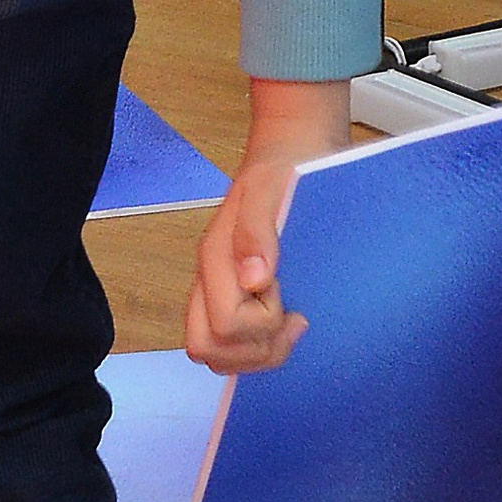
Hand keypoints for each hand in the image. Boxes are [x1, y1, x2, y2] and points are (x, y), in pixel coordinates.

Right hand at [183, 78, 352, 376]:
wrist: (291, 148)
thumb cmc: (283, 169)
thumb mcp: (273, 189)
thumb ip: (257, 232)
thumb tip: (253, 280)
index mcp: (216, 257)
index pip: (221, 325)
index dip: (257, 326)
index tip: (288, 300)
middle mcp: (213, 280)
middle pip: (208, 349)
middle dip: (254, 351)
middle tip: (293, 321)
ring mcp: (223, 288)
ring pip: (217, 352)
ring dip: (258, 351)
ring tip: (293, 320)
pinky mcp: (238, 292)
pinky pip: (235, 339)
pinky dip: (261, 343)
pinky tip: (289, 318)